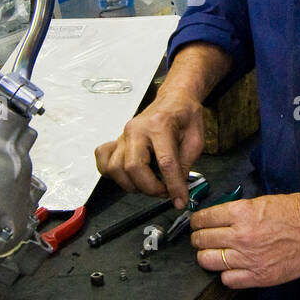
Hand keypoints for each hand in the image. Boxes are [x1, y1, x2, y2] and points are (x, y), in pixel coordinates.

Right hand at [93, 89, 204, 208]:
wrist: (174, 99)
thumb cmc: (184, 114)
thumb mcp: (196, 139)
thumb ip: (186, 164)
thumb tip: (179, 188)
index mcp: (160, 125)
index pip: (165, 162)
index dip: (173, 186)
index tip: (180, 200)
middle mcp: (137, 130)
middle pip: (134, 167)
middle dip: (150, 188)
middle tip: (165, 192)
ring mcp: (124, 135)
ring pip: (116, 168)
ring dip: (133, 185)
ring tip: (149, 184)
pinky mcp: (117, 141)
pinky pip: (104, 160)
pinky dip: (111, 173)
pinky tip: (127, 176)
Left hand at [189, 192, 299, 287]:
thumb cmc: (298, 210)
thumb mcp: (262, 201)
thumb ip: (238, 212)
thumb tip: (219, 219)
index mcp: (241, 213)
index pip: (204, 219)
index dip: (197, 221)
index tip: (196, 223)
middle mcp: (241, 236)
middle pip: (202, 240)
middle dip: (198, 238)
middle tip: (201, 239)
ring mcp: (249, 258)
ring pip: (209, 261)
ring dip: (207, 257)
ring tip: (212, 254)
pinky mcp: (261, 276)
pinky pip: (228, 280)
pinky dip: (227, 274)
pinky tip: (232, 268)